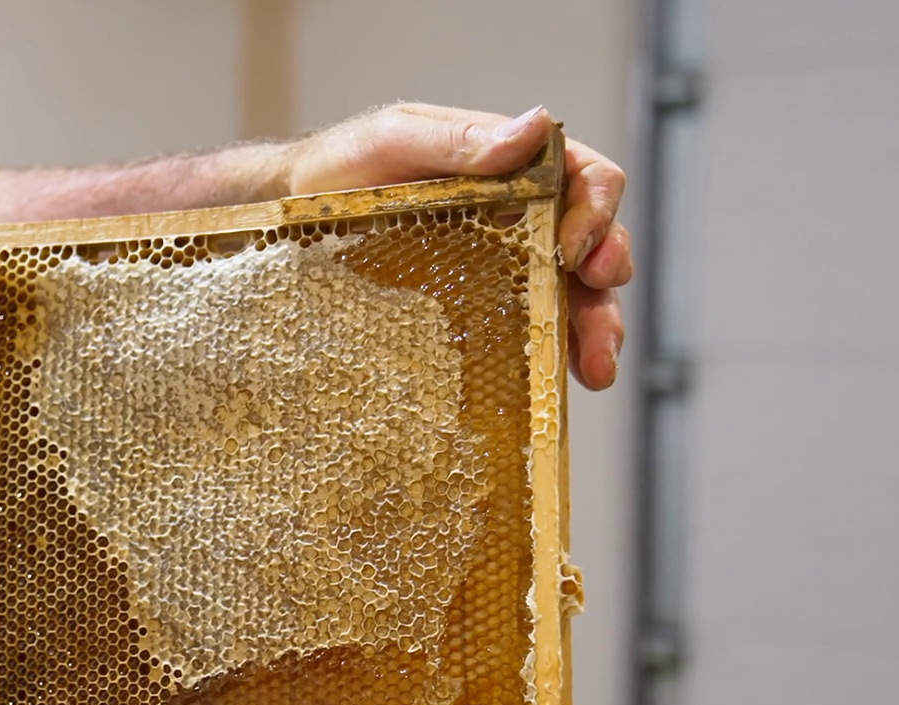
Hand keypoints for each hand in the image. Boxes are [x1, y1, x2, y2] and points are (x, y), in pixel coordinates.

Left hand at [285, 103, 631, 390]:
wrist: (289, 213)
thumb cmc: (340, 168)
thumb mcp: (395, 140)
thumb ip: (461, 139)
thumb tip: (534, 128)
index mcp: (513, 170)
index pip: (584, 178)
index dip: (597, 208)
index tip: (575, 243)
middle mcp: (519, 219)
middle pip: (593, 242)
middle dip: (608, 271)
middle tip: (598, 297)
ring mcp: (502, 269)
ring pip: (572, 296)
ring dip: (596, 327)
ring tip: (596, 365)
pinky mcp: (474, 313)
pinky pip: (526, 334)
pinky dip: (552, 357)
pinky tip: (561, 383)